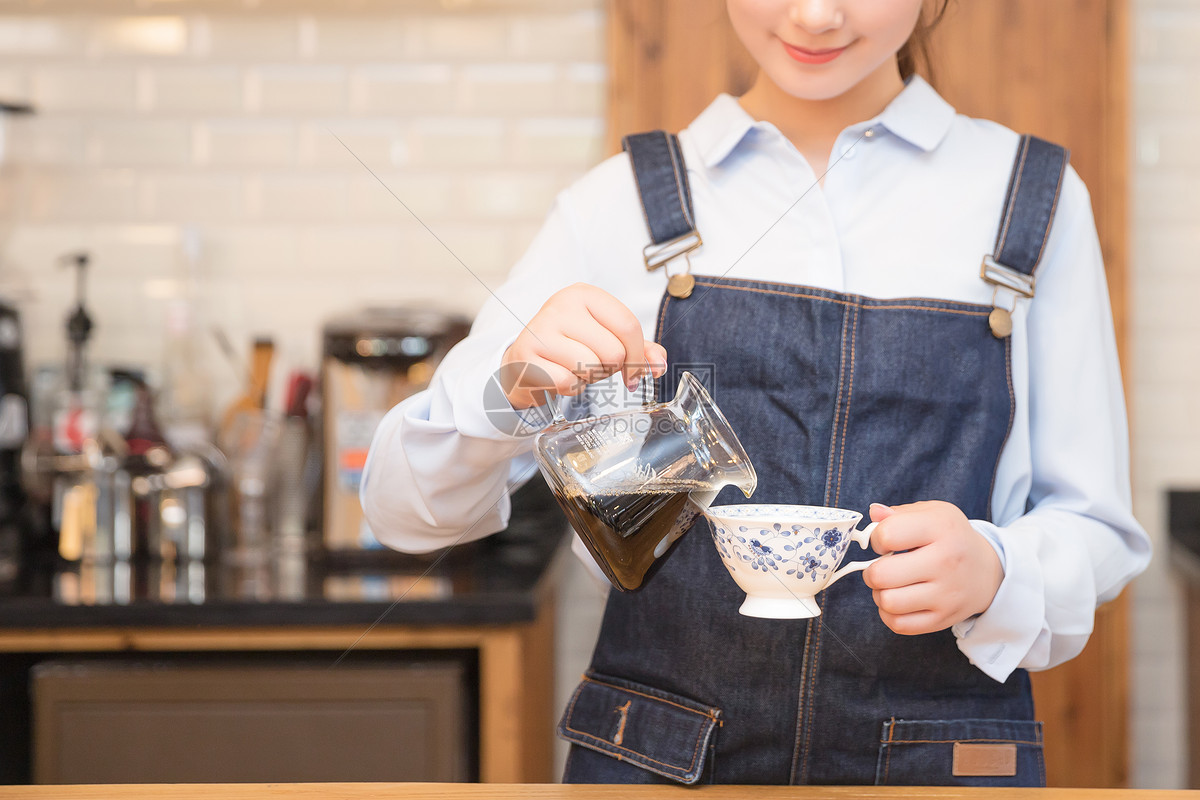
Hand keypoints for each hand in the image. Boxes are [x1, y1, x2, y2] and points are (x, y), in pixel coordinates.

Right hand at [501, 283, 667, 408]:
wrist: (524, 360)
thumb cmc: (570, 347)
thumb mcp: (605, 338)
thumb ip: (638, 349)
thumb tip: (660, 364)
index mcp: (584, 294)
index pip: (629, 325)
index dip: (638, 356)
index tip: (634, 374)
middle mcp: (561, 305)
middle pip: (613, 351)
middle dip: (609, 368)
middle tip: (593, 364)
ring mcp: (541, 330)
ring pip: (590, 367)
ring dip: (588, 378)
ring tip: (574, 368)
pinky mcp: (526, 356)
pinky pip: (567, 382)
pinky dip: (569, 388)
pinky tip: (558, 376)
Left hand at [861, 501, 1003, 635]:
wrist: (987, 570)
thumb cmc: (951, 538)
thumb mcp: (932, 513)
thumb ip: (898, 512)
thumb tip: (874, 512)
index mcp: (940, 528)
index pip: (887, 535)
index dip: (876, 539)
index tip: (885, 542)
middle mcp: (945, 562)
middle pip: (881, 574)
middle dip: (872, 571)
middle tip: (881, 568)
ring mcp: (946, 594)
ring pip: (888, 601)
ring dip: (879, 594)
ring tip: (890, 585)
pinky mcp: (943, 618)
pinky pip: (899, 624)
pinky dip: (889, 614)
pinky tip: (898, 601)